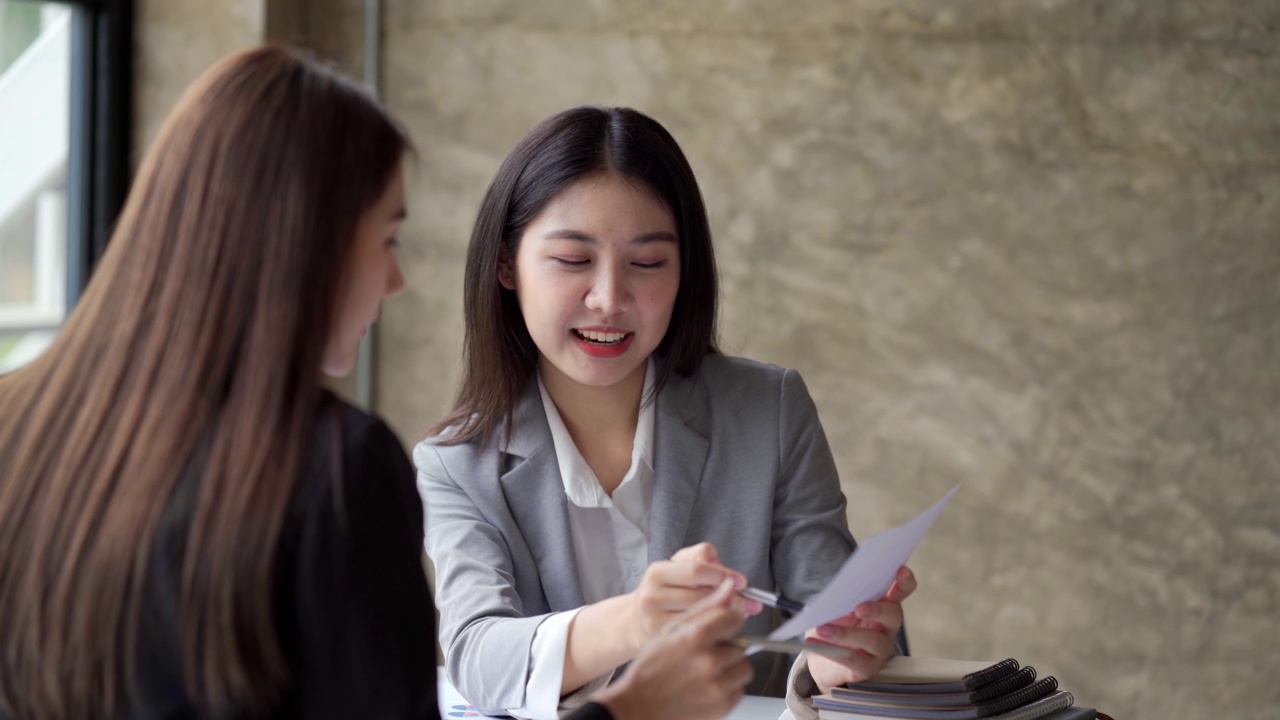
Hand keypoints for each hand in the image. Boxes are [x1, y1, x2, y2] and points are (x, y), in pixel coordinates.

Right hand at [595, 578, 754, 719]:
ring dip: (730, 668)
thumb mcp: (671, 630)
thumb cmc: (651, 668)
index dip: (726, 622)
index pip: (733, 618)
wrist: (639, 706)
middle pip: (741, 644)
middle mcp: (709, 661)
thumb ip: (704, 608)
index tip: (719, 628)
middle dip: (726, 647)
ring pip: (744, 668)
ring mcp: (717, 686)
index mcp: (696, 637)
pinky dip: (728, 688)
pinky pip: (739, 690)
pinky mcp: (723, 706)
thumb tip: (729, 588)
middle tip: (706, 654)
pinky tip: (707, 687)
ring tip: (707, 671)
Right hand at [624, 542, 761, 650]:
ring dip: (727, 617)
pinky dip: (716, 633)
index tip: (741, 582)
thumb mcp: (676, 567)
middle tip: (749, 602)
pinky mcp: (663, 643)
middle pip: (702, 596)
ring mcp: (655, 622)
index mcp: (657, 572)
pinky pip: (698, 637)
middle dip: (733, 599)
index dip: (723, 575)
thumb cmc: (663, 592)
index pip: (697, 570)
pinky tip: (722, 630)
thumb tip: (725, 568)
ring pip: (703, 618)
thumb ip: (700, 557)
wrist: (634, 622)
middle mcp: (652, 596)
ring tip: (739, 615)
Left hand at [805, 565, 916, 693]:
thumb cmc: (833, 627)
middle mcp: (886, 627)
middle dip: (877, 609)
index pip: (900, 592)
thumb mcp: (834, 608)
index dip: (904, 582)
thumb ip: (840, 599)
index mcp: (881, 606)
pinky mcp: (867, 668)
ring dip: (845, 633)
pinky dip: (832, 650)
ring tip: (822, 629)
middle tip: (858, 608)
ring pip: (872, 640)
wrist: (822, 661)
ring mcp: (880, 650)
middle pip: (893, 615)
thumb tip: (836, 593)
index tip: (900, 570)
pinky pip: (854, 660)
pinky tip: (814, 642)